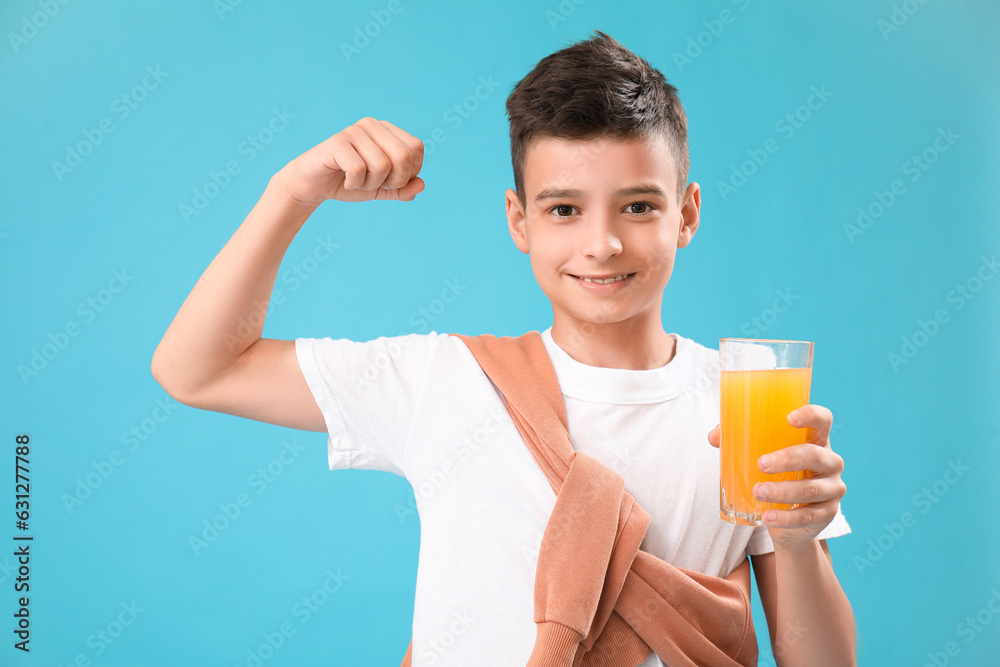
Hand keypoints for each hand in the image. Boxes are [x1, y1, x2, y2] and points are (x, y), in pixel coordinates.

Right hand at [274, 117, 424, 206]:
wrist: (313, 186)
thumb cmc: (350, 182)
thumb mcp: (381, 189)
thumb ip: (403, 189)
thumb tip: (421, 184)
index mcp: (387, 130)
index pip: (416, 148)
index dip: (408, 172)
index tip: (389, 180)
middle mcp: (372, 125)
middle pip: (403, 156)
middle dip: (393, 181)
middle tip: (375, 184)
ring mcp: (354, 131)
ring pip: (382, 165)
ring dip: (371, 184)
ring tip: (357, 182)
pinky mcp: (337, 142)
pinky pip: (359, 169)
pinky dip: (354, 184)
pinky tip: (345, 181)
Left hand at [707, 405, 846, 552]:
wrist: (790, 520)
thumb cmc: (776, 476)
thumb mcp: (762, 456)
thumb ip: (740, 442)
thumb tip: (714, 436)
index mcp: (816, 440)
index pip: (823, 420)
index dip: (811, 415)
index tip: (789, 418)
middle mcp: (830, 462)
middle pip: (814, 455)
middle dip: (787, 459)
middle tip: (761, 464)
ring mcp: (833, 488)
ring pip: (811, 488)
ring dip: (783, 491)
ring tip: (758, 492)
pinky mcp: (828, 513)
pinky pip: (808, 515)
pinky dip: (787, 517)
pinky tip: (769, 516)